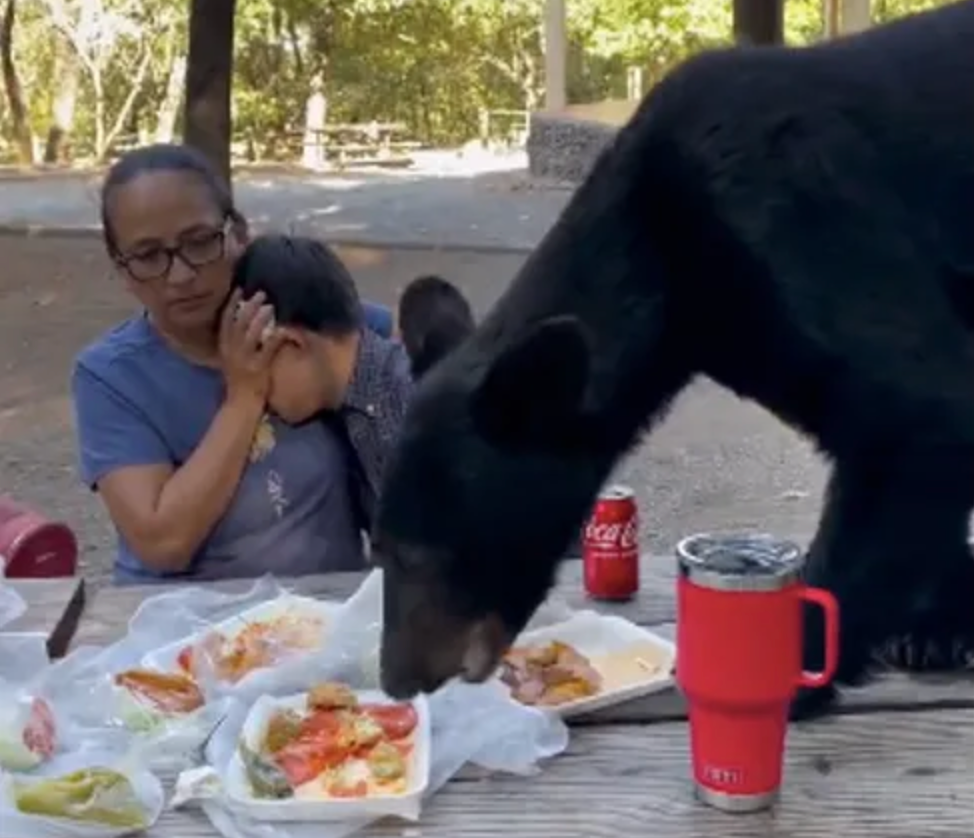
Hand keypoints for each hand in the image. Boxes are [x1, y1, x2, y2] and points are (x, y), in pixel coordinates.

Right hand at [218, 289, 282, 403]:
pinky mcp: (258, 368)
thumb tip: (247, 323)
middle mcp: (231, 351)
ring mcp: (244, 360)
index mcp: (224, 348)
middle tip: (261, 293)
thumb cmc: (239, 381)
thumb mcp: (232, 359)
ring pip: (250, 333)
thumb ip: (236, 343)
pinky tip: (283, 330)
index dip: (232, 304)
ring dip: (260, 318)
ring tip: (270, 306)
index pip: (225, 321)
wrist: (241, 404)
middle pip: (238, 323)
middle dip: (249, 306)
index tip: (239, 290)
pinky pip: (267, 349)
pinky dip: (275, 338)